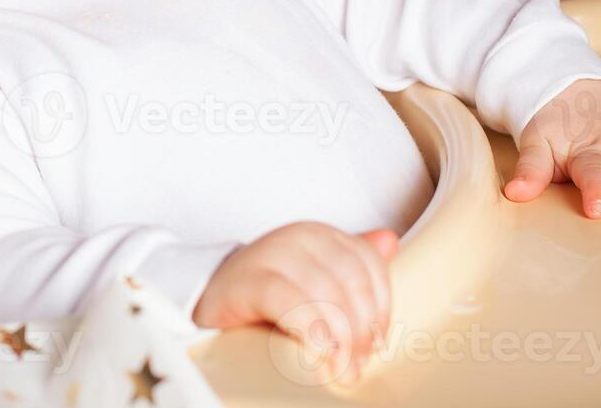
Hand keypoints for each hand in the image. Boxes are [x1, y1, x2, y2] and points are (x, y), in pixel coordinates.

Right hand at [193, 221, 397, 381]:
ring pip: (323, 291)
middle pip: (349, 281)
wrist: (212, 296)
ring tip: (338, 366)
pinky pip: (286, 300)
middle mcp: (297, 237)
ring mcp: (269, 255)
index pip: (368, 265)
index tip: (377, 342)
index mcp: (320, 235)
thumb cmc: (268, 291)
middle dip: (360, 329)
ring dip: (338, 336)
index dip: (379, 307)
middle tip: (356, 363)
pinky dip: (308, 326)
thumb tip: (389, 241)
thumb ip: (352, 261)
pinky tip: (316, 349)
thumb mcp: (315, 274)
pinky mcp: (245, 281)